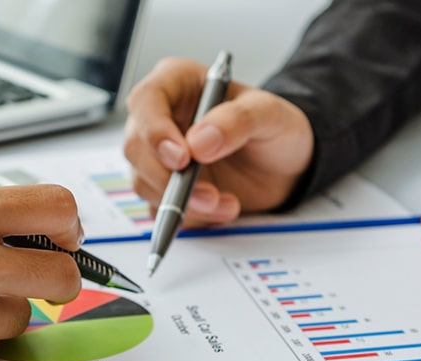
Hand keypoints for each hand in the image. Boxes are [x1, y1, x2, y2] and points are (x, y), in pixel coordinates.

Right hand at [123, 58, 313, 227]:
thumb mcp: (269, 114)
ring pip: (144, 181)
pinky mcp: (165, 187)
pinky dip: (189, 217)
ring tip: (226, 204)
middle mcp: (161, 117)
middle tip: (208, 195)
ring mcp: (159, 155)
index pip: (146, 99)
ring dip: (182, 203)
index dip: (156, 130)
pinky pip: (158, 208)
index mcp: (177, 83)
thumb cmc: (274, 128)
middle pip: (136, 146)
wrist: (284, 166)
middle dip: (169, 178)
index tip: (183, 158)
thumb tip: (199, 141)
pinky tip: (221, 210)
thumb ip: (238, 120)